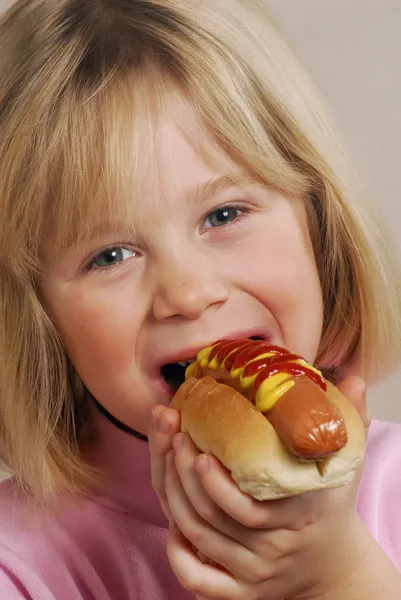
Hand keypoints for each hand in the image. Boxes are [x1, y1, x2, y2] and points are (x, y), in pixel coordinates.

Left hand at [149, 377, 374, 599]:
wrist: (334, 565)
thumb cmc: (331, 504)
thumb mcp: (347, 465)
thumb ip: (351, 422)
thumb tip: (354, 380)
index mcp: (300, 517)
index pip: (248, 509)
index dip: (215, 481)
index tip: (196, 444)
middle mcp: (274, 551)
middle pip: (213, 519)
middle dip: (183, 476)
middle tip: (176, 438)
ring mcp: (255, 574)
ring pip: (199, 540)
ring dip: (174, 497)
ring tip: (168, 459)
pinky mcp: (240, 593)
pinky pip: (198, 581)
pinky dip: (177, 554)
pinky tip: (170, 523)